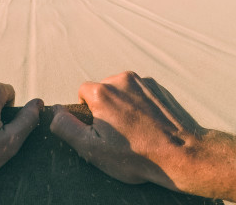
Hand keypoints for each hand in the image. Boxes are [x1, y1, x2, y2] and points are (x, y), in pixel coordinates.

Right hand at [50, 71, 210, 194]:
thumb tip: (54, 110)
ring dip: (123, 105)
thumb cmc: (136, 156)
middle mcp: (121, 79)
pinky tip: (148, 124)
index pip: (82, 93)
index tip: (101, 131)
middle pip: (102, 90)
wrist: (181, 154)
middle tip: (119, 134)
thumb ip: (66, 127)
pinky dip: (139, 104)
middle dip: (106, 108)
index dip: (88, 114)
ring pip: (121, 90)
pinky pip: (139, 91)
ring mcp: (142, 81)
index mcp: (102, 91)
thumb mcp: (92, 149)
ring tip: (136, 130)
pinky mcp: (158, 86)